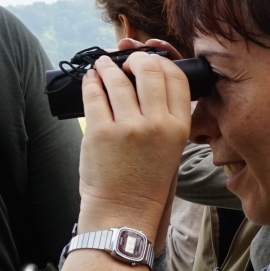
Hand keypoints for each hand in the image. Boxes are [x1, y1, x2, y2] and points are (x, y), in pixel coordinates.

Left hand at [75, 40, 192, 246]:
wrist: (124, 211)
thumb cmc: (147, 183)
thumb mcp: (172, 149)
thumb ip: (166, 117)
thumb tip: (145, 82)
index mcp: (179, 128)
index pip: (176, 78)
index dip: (162, 63)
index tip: (149, 62)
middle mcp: (157, 124)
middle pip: (149, 70)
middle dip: (135, 59)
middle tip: (125, 61)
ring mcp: (128, 127)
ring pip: (117, 79)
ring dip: (107, 67)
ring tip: (102, 66)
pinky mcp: (100, 132)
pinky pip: (94, 95)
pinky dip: (90, 82)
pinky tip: (90, 79)